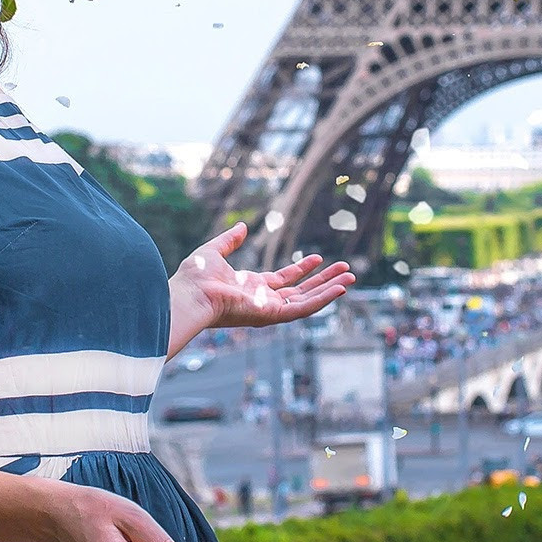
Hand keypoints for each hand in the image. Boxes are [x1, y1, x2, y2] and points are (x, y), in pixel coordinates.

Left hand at [174, 223, 353, 333]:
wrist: (190, 295)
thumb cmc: (196, 277)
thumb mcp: (215, 251)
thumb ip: (229, 240)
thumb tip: (242, 227)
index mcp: (253, 288)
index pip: (285, 280)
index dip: (302, 269)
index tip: (318, 258)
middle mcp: (264, 301)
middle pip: (302, 291)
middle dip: (324, 281)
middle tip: (345, 270)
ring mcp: (270, 310)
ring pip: (308, 300)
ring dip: (329, 289)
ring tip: (350, 278)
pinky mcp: (273, 315)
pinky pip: (303, 308)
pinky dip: (322, 300)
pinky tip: (339, 290)